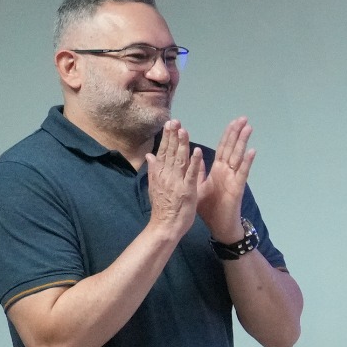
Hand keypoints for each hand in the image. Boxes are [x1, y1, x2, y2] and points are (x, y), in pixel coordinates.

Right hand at [144, 120, 206, 240]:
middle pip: (169, 152)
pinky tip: (197, 151)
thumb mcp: (154, 186)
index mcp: (159, 173)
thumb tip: (149, 155)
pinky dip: (194, 162)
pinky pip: (190, 174)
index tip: (169, 124)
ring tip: (184, 130)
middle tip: (175, 120)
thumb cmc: (163, 207)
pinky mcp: (187, 190)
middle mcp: (166, 175)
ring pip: (179, 160)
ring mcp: (176, 182)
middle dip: (173, 136)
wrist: (165, 225)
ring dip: (182, 144)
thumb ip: (153, 169)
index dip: (166, 137)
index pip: (163, 151)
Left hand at [197, 117, 254, 240]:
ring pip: (238, 156)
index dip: (227, 135)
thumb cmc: (209, 208)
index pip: (222, 148)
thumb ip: (197, 172)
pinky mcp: (237, 187)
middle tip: (243, 118)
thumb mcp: (198, 186)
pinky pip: (243, 172)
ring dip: (243, 142)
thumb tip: (193, 158)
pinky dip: (247, 162)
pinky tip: (251, 151)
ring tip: (248, 128)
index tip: (232, 122)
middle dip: (236, 133)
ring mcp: (234, 178)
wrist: (219, 226)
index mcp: (218, 170)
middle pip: (232, 148)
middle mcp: (227, 171)